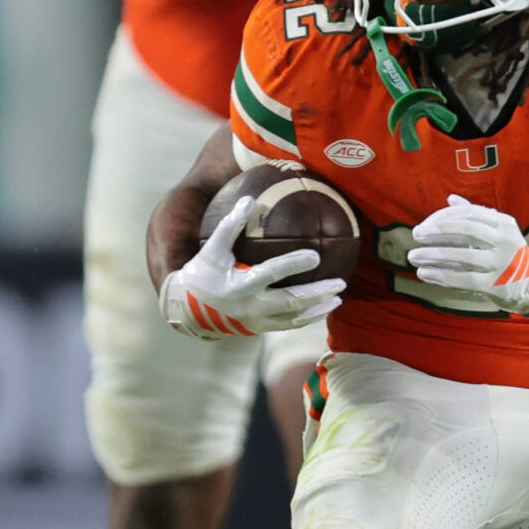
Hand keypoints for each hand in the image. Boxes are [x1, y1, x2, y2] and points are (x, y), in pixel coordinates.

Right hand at [158, 194, 343, 338]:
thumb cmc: (202, 274)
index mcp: (239, 286)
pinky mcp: (259, 329)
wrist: (187, 311)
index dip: (293, 265)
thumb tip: (249, 199)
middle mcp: (250, 307)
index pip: (271, 274)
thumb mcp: (211, 250)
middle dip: (317, 293)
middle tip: (340, 283)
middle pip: (291, 302)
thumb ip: (229, 226)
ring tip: (338, 299)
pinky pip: (288, 325)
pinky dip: (307, 318)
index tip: (315, 255)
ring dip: (318, 309)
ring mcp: (256, 321)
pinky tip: (322, 308)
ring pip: (294, 319)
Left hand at [405, 195, 528, 314]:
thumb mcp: (497, 231)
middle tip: (415, 234)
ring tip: (413, 256)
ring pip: (462, 256)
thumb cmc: (506, 253)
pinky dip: (441, 276)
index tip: (424, 224)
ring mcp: (502, 264)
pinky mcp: (495, 285)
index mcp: (504, 224)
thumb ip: (475, 215)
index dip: (445, 217)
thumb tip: (451, 199)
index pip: (470, 214)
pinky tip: (424, 273)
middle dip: (438, 231)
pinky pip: (463, 279)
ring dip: (433, 255)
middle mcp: (506, 241)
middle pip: (467, 231)